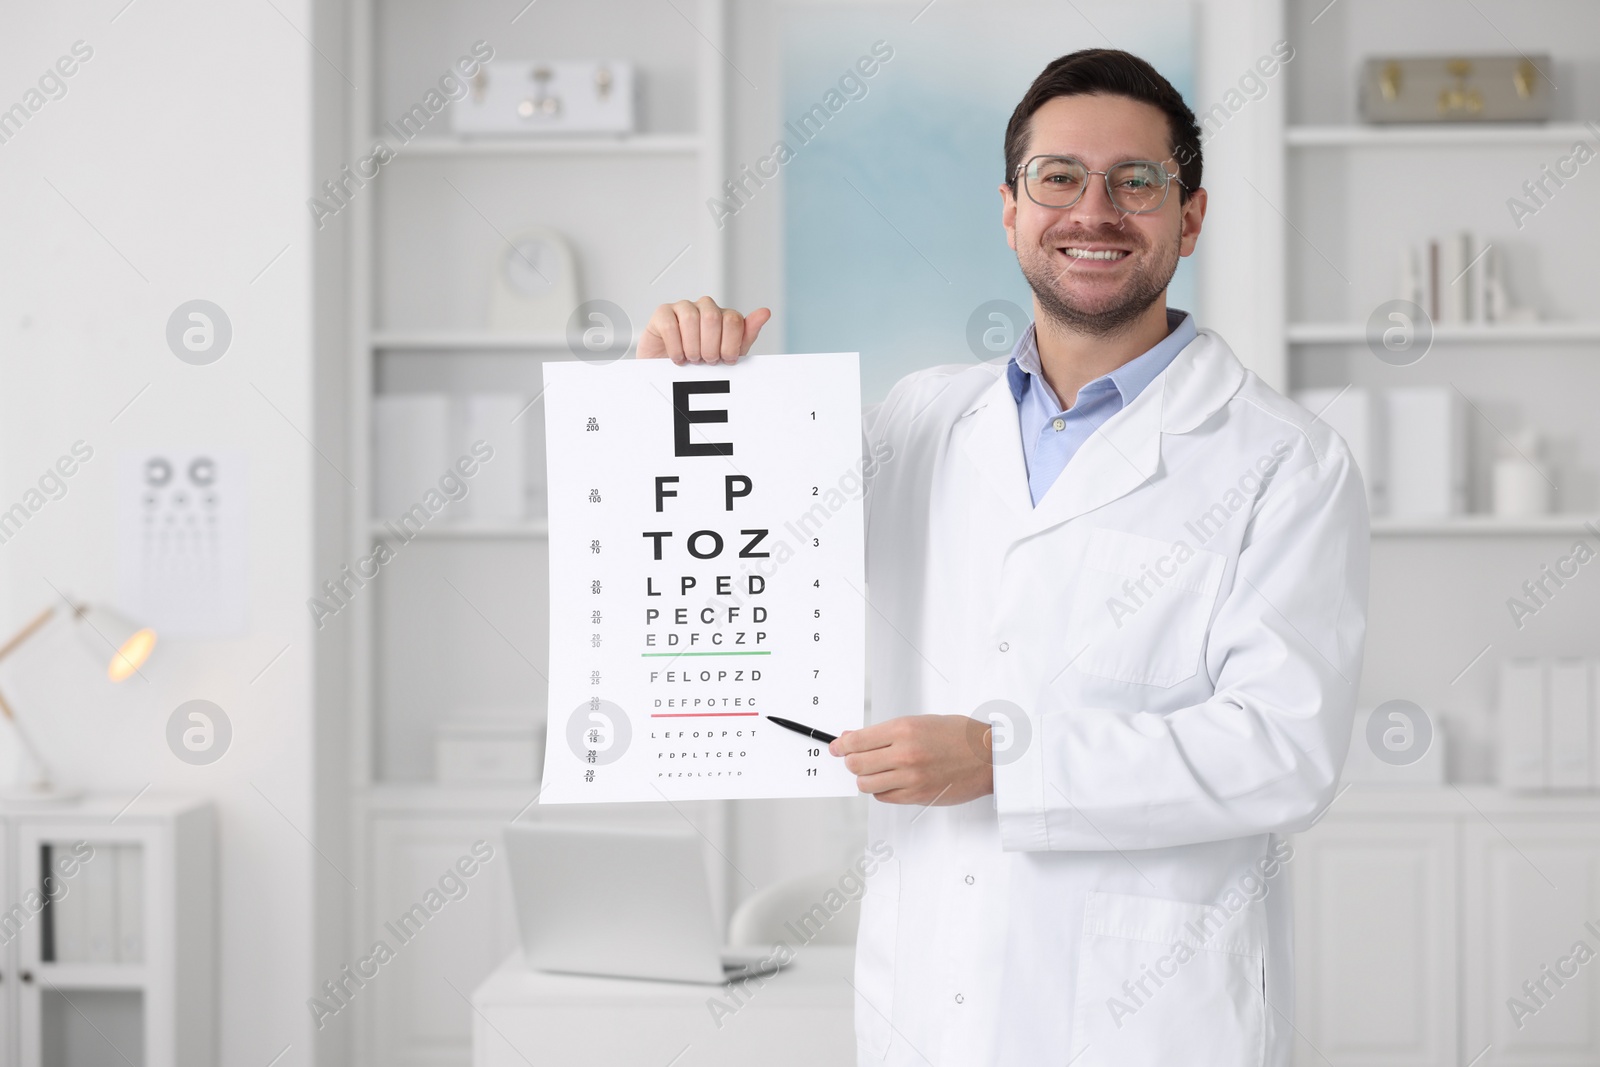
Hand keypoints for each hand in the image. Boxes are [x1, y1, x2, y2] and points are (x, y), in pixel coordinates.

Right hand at [639, 296, 770, 363]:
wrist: (670, 371)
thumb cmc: (701, 362)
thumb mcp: (729, 353)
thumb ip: (747, 333)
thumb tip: (765, 312)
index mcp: (723, 315)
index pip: (733, 319)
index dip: (730, 344)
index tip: (725, 360)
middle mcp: (704, 307)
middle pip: (713, 317)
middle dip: (711, 347)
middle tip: (707, 361)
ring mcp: (683, 307)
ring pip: (691, 319)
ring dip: (692, 347)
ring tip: (692, 360)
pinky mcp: (663, 313)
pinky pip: (671, 325)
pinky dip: (676, 346)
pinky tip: (678, 358)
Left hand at [829, 715, 994, 805]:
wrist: (989, 757)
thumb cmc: (959, 736)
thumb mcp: (921, 722)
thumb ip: (887, 731)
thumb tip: (855, 737)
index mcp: (904, 729)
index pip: (857, 740)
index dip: (841, 746)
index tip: (836, 747)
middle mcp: (904, 753)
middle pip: (856, 765)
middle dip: (851, 762)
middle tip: (854, 759)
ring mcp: (910, 777)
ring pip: (866, 784)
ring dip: (865, 778)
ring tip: (875, 771)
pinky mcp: (917, 796)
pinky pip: (884, 797)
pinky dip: (881, 790)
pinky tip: (890, 781)